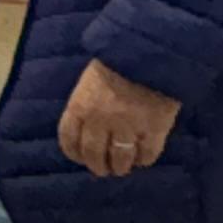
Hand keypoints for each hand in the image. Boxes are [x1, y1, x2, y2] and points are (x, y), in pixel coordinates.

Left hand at [57, 59, 180, 176]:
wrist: (150, 53)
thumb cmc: (118, 62)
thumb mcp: (91, 80)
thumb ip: (86, 103)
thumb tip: (86, 126)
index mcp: (80, 106)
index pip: (69, 139)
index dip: (74, 153)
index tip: (80, 158)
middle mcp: (99, 121)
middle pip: (93, 154)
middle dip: (97, 165)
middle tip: (103, 169)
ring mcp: (127, 126)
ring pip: (119, 158)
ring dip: (120, 167)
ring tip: (122, 168)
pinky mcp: (154, 129)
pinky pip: (148, 154)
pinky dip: (144, 160)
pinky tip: (143, 158)